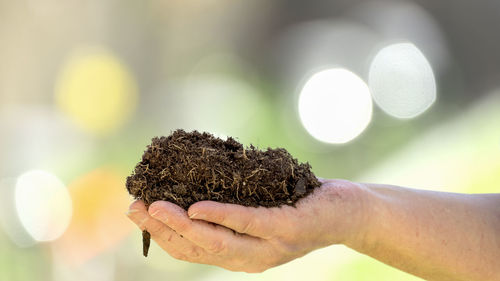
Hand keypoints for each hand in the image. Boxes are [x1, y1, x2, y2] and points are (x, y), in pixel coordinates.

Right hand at [126, 179, 368, 272]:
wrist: (350, 215)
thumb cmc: (300, 206)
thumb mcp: (258, 210)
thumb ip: (229, 208)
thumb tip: (192, 183)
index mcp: (239, 255)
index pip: (191, 251)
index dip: (160, 235)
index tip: (136, 212)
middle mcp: (250, 259)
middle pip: (196, 249)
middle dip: (161, 230)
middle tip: (134, 208)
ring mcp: (269, 248)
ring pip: (216, 242)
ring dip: (181, 225)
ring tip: (155, 207)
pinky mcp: (287, 230)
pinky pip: (248, 224)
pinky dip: (220, 217)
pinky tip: (196, 208)